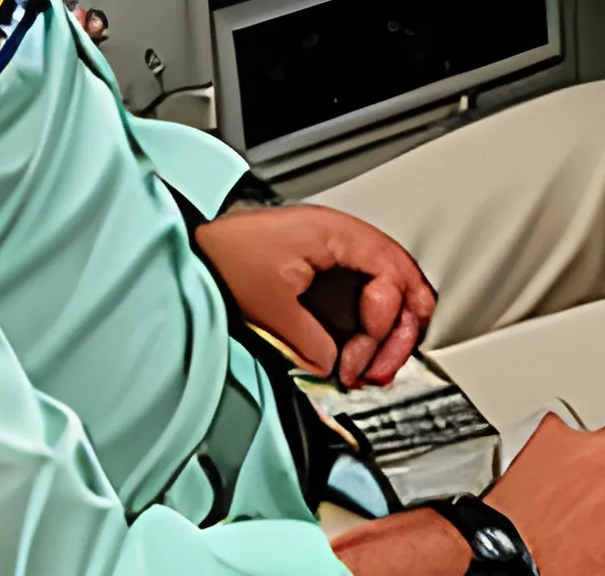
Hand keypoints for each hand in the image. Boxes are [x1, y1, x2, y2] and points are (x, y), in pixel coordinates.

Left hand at [194, 204, 434, 386]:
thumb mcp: (270, 304)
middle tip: (382, 369)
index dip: (384, 320)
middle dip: (399, 330)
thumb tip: (334, 364)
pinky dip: (375, 323)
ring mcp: (342, 253)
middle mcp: (348, 240)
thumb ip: (309, 338)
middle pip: (403, 280)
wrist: (201, 244)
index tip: (362, 356)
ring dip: (389, 330)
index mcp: (338, 235)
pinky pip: (371, 292)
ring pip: (392, 287)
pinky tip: (362, 350)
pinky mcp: (331, 268)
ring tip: (372, 367)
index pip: (391, 274)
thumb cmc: (229, 255)